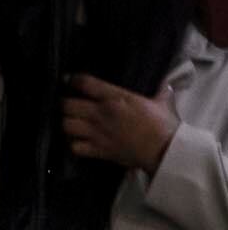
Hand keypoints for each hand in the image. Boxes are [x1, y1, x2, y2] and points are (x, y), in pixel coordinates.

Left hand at [64, 74, 178, 172]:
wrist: (164, 149)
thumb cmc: (164, 124)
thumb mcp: (162, 101)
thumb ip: (160, 91)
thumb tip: (165, 85)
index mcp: (116, 97)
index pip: (85, 84)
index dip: (73, 80)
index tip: (69, 79)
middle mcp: (101, 113)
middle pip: (67, 105)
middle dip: (65, 104)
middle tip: (67, 104)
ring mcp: (97, 132)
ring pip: (66, 125)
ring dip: (67, 123)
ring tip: (71, 122)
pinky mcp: (97, 150)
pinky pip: (74, 146)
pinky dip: (73, 144)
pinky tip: (78, 141)